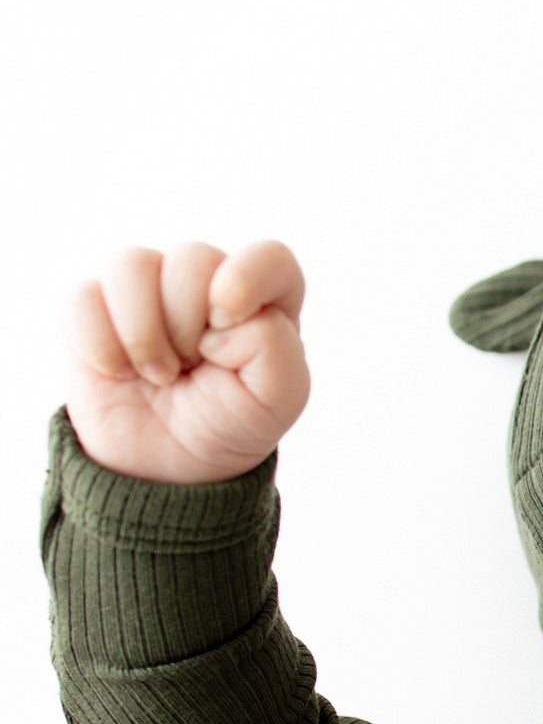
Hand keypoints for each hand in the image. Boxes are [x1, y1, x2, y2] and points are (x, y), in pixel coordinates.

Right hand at [67, 239, 309, 484]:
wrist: (169, 465)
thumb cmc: (230, 424)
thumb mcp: (278, 399)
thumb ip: (276, 345)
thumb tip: (222, 309)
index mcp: (264, 302)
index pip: (271, 258)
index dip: (248, 276)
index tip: (227, 319)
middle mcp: (205, 284)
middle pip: (194, 258)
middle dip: (189, 325)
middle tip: (192, 369)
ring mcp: (147, 289)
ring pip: (131, 264)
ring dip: (143, 333)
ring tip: (159, 374)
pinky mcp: (94, 305)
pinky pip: (84, 296)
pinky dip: (100, 345)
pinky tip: (119, 372)